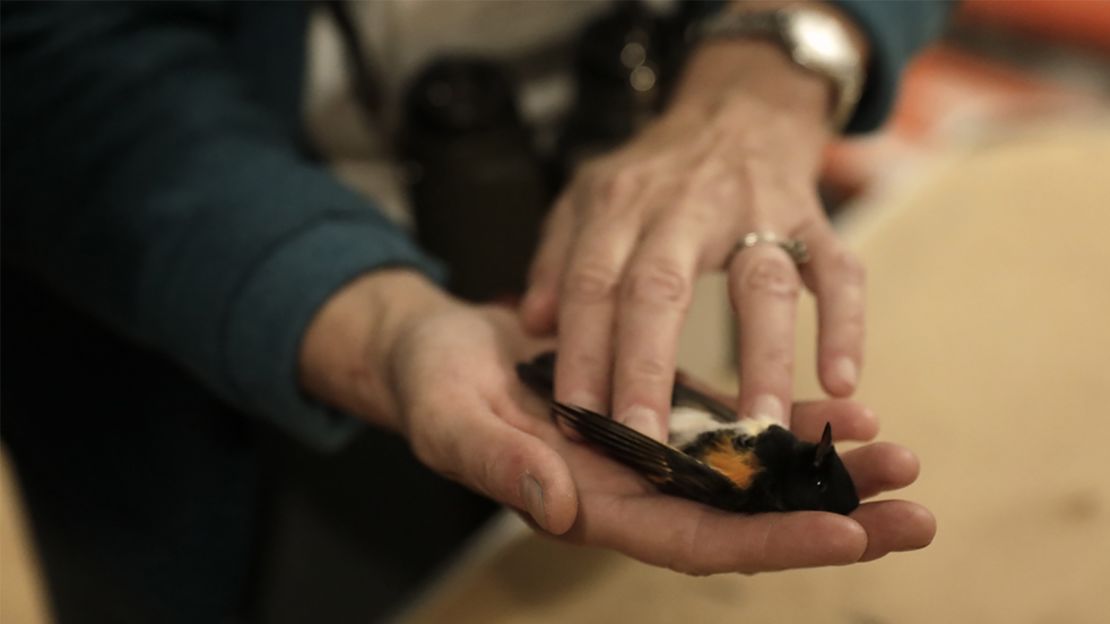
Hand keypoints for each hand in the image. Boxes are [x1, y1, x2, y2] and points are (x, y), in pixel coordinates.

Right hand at [301, 272, 932, 573]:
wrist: (435, 347)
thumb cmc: (431, 385)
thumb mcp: (450, 418)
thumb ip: (498, 464)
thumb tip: (556, 506)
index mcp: (589, 501)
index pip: (692, 537)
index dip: (767, 538)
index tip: (846, 533)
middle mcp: (633, 485)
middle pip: (744, 515)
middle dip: (828, 515)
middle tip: (914, 511)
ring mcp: (652, 448)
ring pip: (751, 469)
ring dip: (825, 466)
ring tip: (898, 456)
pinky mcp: (660, 403)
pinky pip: (735, 418)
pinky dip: (789, 413)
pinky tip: (844, 405)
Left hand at [520, 36, 866, 441]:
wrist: (738, 105)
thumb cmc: (657, 170)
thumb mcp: (590, 195)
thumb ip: (559, 255)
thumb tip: (534, 323)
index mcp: (620, 207)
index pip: (592, 283)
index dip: (581, 350)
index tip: (574, 419)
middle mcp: (684, 207)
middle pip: (662, 288)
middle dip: (649, 368)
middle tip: (647, 441)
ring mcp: (757, 211)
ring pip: (760, 284)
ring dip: (762, 357)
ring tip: (757, 428)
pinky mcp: (814, 217)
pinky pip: (838, 270)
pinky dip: (844, 323)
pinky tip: (842, 380)